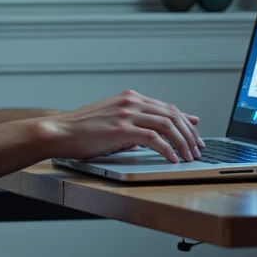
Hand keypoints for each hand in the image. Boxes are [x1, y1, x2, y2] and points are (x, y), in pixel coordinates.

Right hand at [43, 90, 204, 163]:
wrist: (59, 132)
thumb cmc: (81, 131)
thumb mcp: (111, 122)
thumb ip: (133, 125)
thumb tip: (152, 138)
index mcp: (130, 98)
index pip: (166, 107)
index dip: (185, 121)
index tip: (195, 132)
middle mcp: (131, 102)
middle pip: (172, 114)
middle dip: (189, 133)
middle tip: (197, 148)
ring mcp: (127, 113)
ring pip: (167, 125)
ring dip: (182, 142)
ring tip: (188, 156)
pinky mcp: (122, 129)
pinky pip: (154, 138)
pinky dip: (167, 149)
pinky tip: (172, 159)